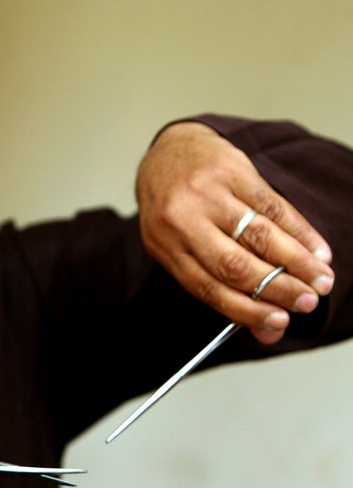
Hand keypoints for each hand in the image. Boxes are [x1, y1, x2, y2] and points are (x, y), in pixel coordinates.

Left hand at [136, 121, 334, 343]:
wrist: (168, 155)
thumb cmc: (176, 211)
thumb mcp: (181, 249)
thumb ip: (220, 288)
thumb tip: (267, 332)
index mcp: (166, 247)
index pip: (207, 288)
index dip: (246, 309)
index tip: (279, 323)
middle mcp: (182, 221)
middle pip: (234, 264)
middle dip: (277, 288)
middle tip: (308, 302)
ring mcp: (206, 194)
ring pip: (258, 235)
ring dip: (296, 262)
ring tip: (321, 279)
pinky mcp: (231, 171)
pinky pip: (272, 206)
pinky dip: (299, 231)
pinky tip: (316, 249)